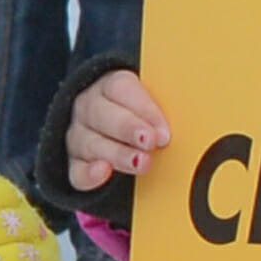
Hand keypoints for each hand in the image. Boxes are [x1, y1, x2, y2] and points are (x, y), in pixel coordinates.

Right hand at [59, 70, 170, 196]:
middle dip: (128, 128)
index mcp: (109, 86)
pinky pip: (77, 172)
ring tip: (142, 163)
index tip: (165, 129)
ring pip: (91, 143)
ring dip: (118, 154)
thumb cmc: (142, 114)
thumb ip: (167, 106)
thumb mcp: (154, 100)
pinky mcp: (76, 165)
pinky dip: (89, 174)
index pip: (121, 89)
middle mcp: (89, 108)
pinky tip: (103, 172)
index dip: (144, 108)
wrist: (118, 130)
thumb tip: (184, 121)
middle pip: (102, 114)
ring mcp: (79, 136)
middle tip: (150, 141)